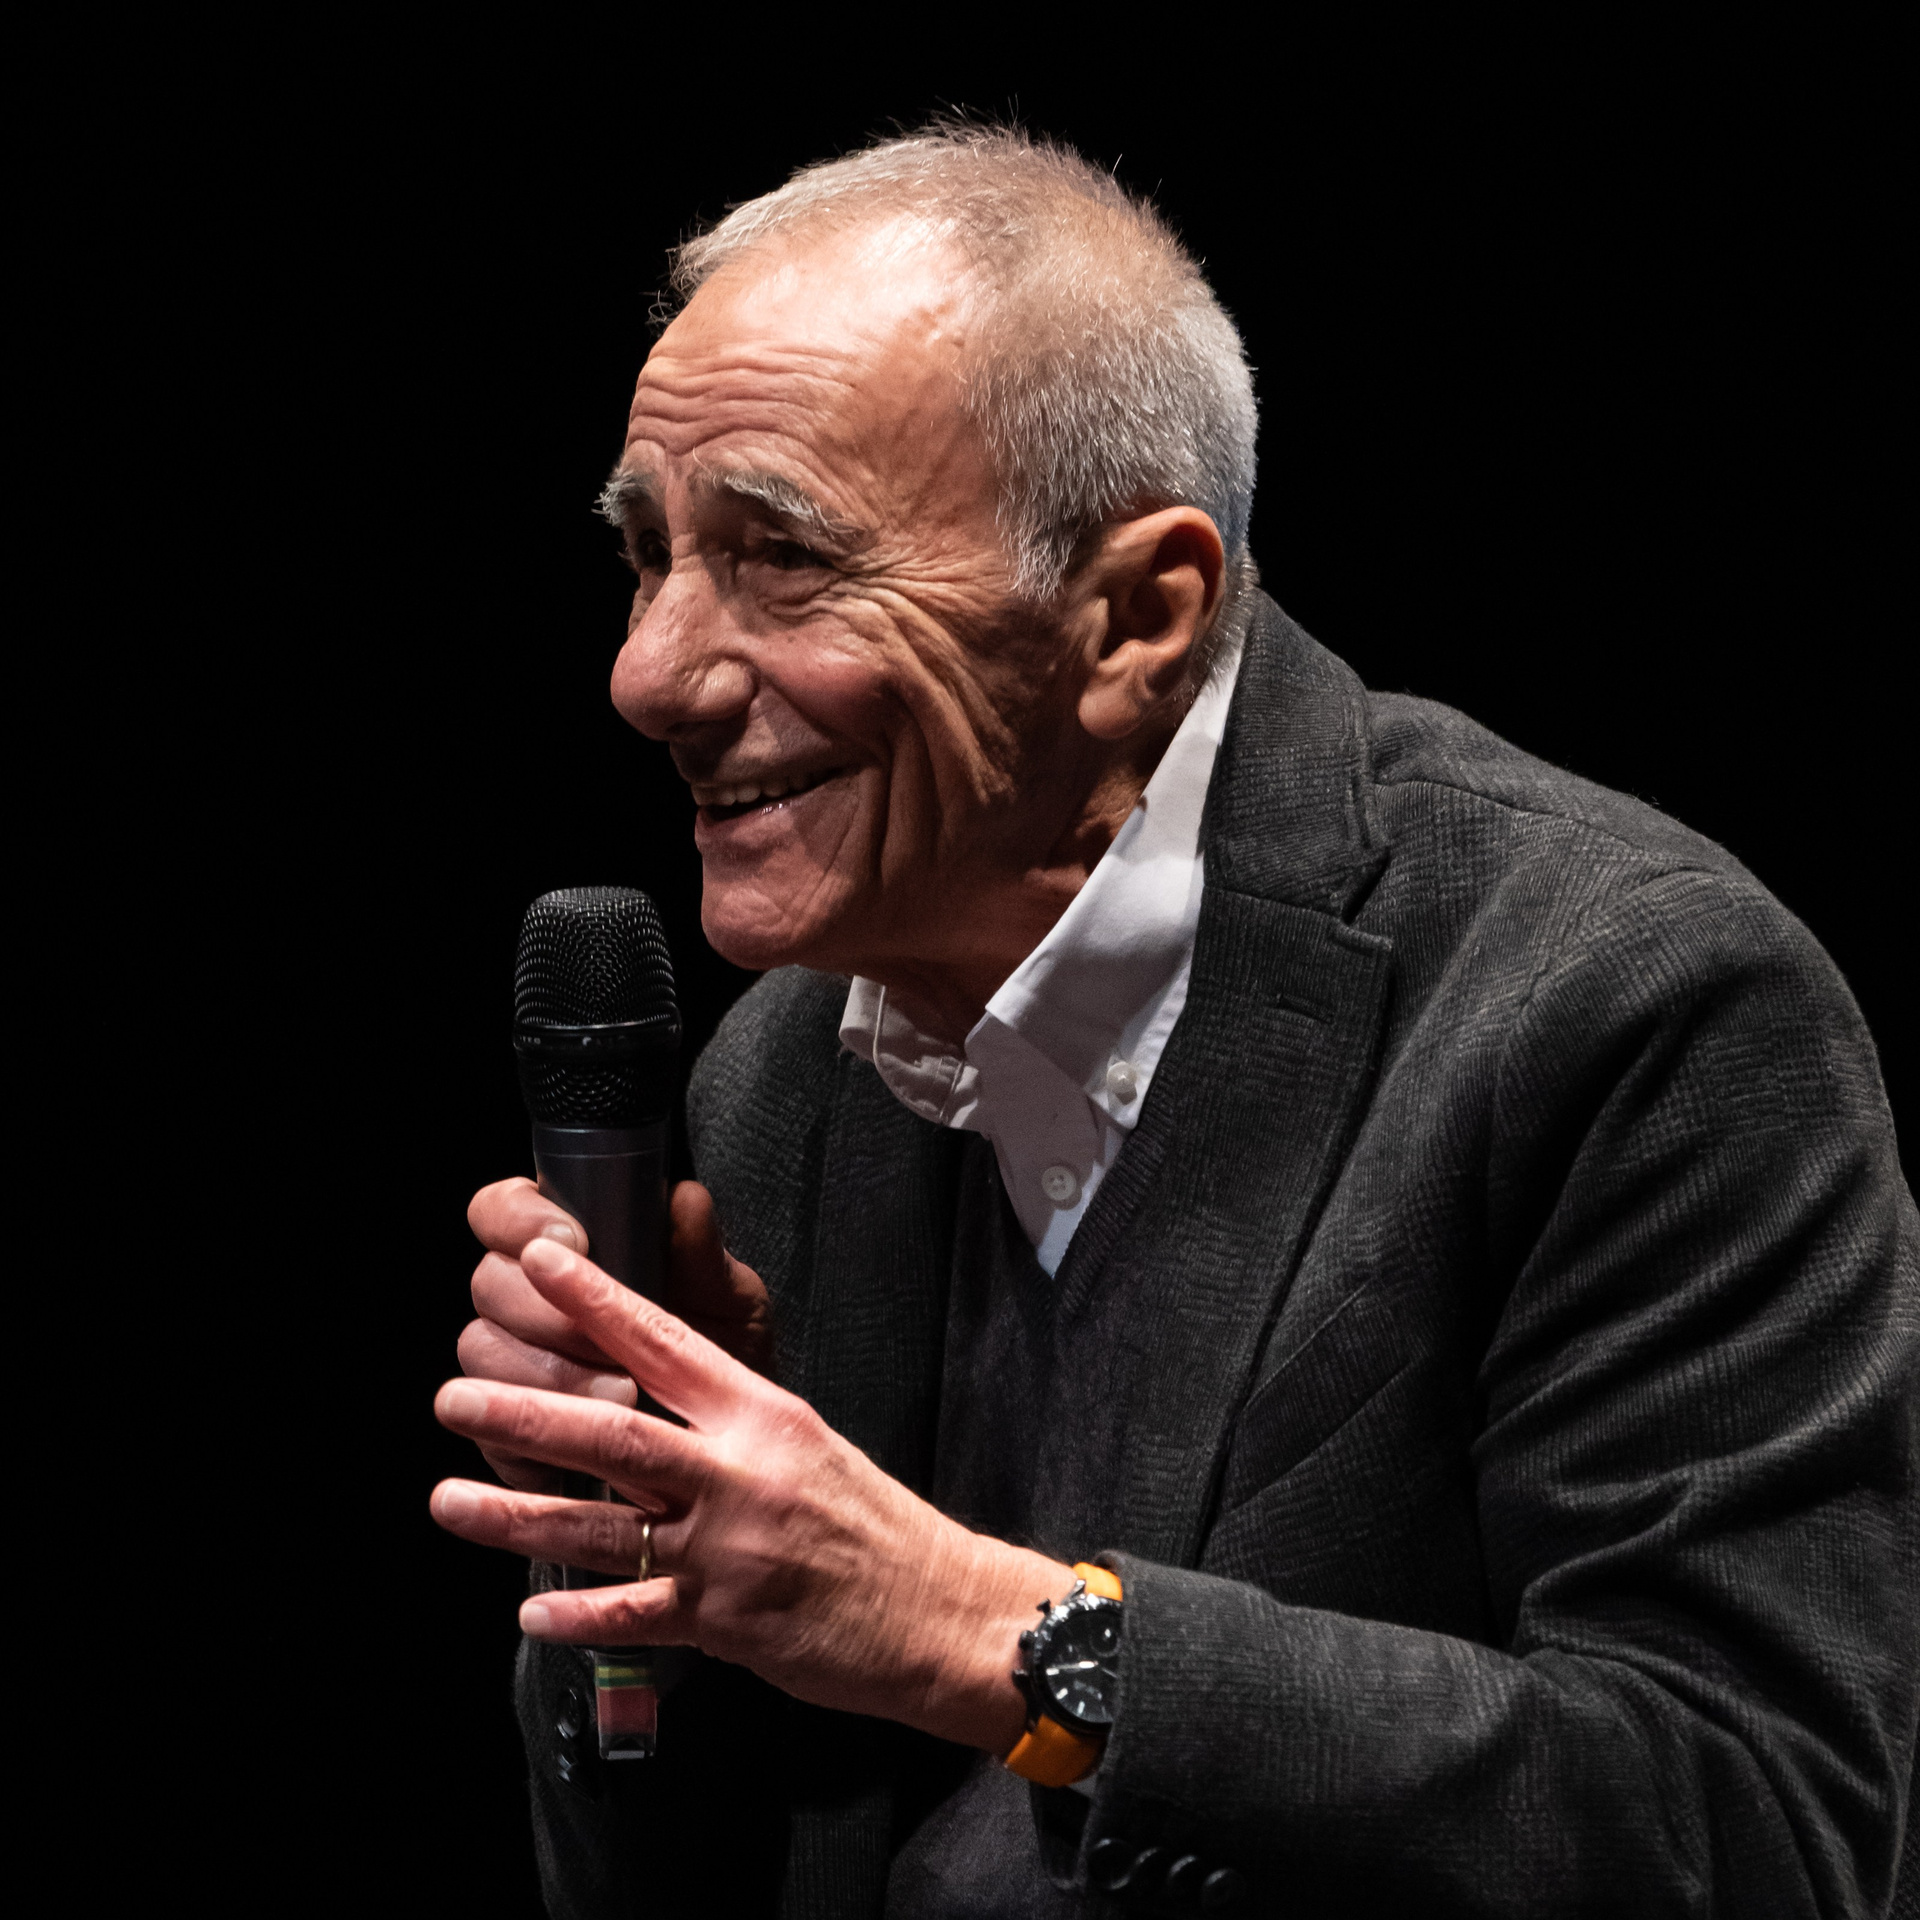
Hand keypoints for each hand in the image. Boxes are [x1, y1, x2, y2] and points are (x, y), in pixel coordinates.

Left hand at [431, 1235, 1075, 1752]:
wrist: (938, 1606)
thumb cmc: (870, 1521)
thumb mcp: (806, 1439)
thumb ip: (729, 1414)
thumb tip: (653, 1382)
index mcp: (761, 1414)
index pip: (665, 1342)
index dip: (597, 1302)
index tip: (541, 1264)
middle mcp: (740, 1472)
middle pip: (614, 1430)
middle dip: (525, 1411)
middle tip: (454, 1395)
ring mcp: (728, 1549)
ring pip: (602, 1525)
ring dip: (516, 1513)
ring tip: (447, 1501)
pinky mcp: (726, 1623)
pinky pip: (635, 1614)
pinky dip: (578, 1614)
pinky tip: (529, 1611)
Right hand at [458, 1176, 773, 1490]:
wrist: (725, 1448)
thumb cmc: (723, 1354)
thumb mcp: (728, 1300)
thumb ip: (701, 1252)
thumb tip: (686, 1201)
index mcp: (567, 1247)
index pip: (504, 1209)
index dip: (521, 1219)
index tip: (570, 1241)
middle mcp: (526, 1298)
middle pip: (488, 1282)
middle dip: (546, 1311)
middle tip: (606, 1337)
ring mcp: (507, 1361)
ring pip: (481, 1350)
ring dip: (551, 1376)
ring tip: (622, 1394)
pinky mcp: (500, 1430)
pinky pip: (486, 1428)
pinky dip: (532, 1436)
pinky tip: (586, 1443)